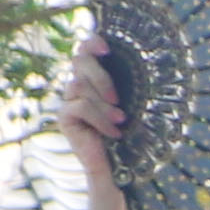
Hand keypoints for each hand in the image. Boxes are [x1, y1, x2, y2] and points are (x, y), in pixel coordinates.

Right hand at [51, 31, 124, 185]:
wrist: (119, 166)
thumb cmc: (132, 132)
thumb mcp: (134, 102)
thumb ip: (129, 81)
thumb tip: (146, 59)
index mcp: (95, 76)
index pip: (85, 48)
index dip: (92, 43)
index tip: (107, 49)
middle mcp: (78, 84)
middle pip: (79, 61)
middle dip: (101, 77)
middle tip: (117, 98)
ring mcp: (69, 100)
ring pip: (79, 85)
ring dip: (103, 104)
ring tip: (120, 120)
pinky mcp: (63, 117)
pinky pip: (79, 107)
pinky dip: (100, 119)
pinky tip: (113, 133)